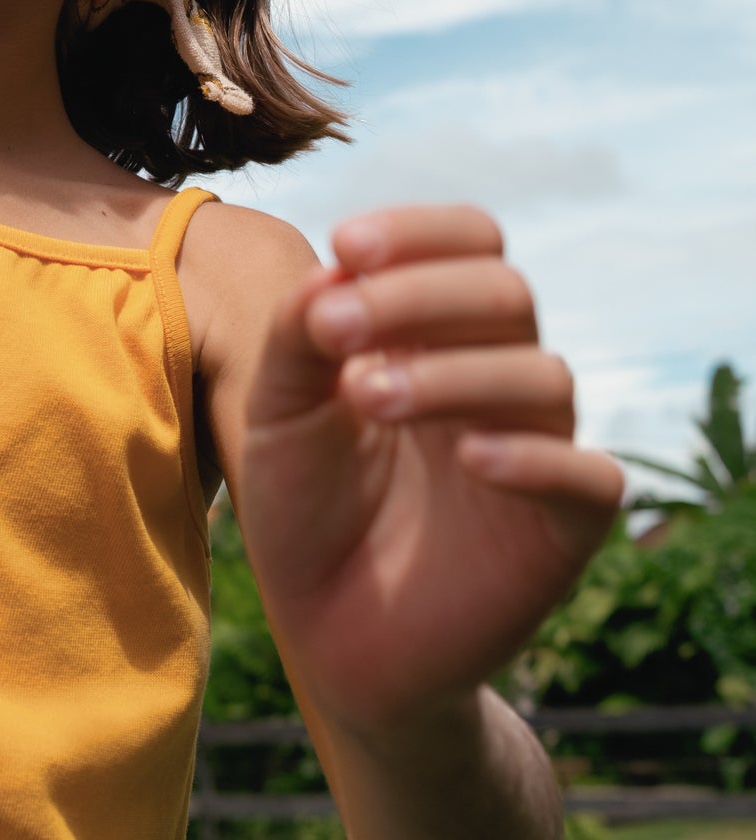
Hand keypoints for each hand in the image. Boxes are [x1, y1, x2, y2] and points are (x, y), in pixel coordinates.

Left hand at [235, 204, 622, 738]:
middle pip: (507, 291)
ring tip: (365, 396)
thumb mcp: (278, 409)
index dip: (419, 231)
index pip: (469, 241)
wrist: (329, 637)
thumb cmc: (307, 506)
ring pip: (544, 375)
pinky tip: (468, 457)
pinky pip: (591, 477)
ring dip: (453, 372)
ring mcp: (537, 448)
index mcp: (439, 330)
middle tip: (333, 331)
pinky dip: (534, 458)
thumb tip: (334, 268)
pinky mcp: (564, 530)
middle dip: (417, 296)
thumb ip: (298, 334)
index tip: (345, 244)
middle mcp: (498, 374)